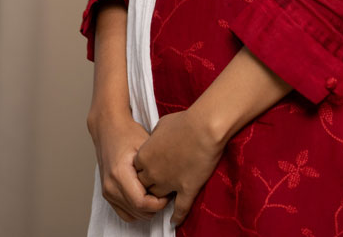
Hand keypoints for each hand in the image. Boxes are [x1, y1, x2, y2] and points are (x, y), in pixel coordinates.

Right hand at [88, 110, 168, 222]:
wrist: (108, 129)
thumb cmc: (127, 133)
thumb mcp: (145, 145)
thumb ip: (155, 165)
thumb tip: (170, 182)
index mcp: (119, 174)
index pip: (141, 203)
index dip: (158, 203)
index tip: (168, 194)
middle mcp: (110, 186)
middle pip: (137, 212)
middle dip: (155, 207)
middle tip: (167, 194)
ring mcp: (107, 192)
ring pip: (131, 215)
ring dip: (147, 210)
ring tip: (158, 194)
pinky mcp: (107, 194)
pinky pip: (124, 212)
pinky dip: (137, 210)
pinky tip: (147, 197)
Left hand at [133, 108, 224, 226]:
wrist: (205, 127)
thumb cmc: (185, 121)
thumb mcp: (162, 124)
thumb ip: (154, 136)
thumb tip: (155, 140)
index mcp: (144, 156)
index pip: (136, 171)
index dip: (143, 170)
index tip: (150, 168)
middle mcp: (153, 172)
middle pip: (144, 187)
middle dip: (149, 186)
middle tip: (156, 183)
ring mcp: (169, 183)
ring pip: (158, 198)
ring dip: (161, 198)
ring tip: (165, 198)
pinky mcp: (187, 189)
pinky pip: (179, 208)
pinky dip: (177, 217)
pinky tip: (175, 222)